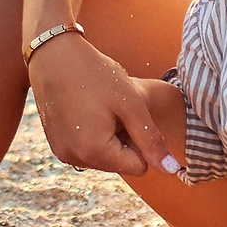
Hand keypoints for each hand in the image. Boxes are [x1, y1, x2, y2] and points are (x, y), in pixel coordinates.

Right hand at [26, 34, 182, 177]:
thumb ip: (152, 140)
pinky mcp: (56, 145)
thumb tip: (171, 170)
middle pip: (120, 163)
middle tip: (112, 109)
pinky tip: (85, 110)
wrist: (54, 55)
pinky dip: (92, 134)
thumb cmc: (96, 75)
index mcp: (94, 152)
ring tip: (98, 108)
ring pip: (104, 157)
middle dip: (122, 140)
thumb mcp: (131, 105)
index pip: (138, 167)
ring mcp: (63, 153)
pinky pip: (87, 150)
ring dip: (108, 137)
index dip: (140, 140)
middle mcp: (75, 159)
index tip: (127, 115)